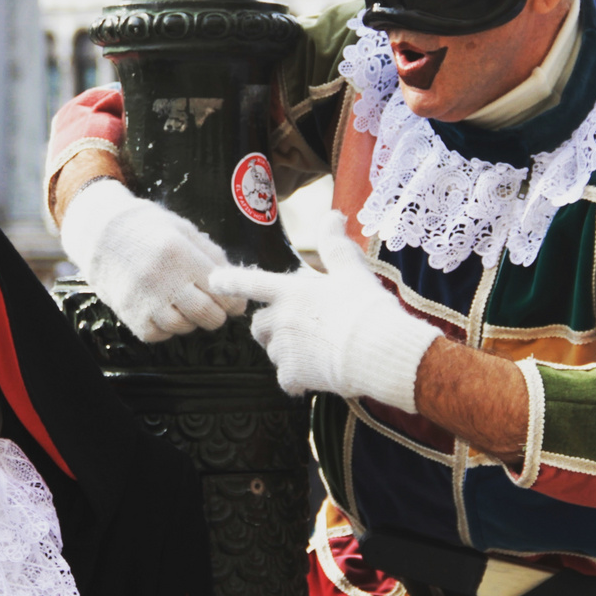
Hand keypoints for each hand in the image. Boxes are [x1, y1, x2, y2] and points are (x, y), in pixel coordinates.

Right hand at [60, 179, 246, 341]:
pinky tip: (163, 308)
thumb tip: (235, 284)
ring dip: (191, 320)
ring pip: (185, 328)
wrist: (100, 234)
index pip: (222, 291)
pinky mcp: (131, 317)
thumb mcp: (183, 230)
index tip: (233, 302)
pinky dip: (167, 327)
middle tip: (212, 306)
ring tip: (183, 303)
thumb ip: (212, 256)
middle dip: (217, 314)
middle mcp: (162, 280)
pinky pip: (161, 334)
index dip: (234, 300)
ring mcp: (144, 301)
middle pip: (208, 315)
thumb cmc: (147, 229)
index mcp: (179, 254)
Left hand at [210, 211, 440, 411]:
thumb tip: (332, 215)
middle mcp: (281, 318)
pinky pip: (286, 379)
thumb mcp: (352, 270)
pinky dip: (298, 380)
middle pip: (258, 326)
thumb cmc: (368, 307)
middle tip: (296, 329)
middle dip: (269, 328)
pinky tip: (317, 376)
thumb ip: (335, 245)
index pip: (251, 283)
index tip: (214, 281)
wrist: (381, 351)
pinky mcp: (293, 374)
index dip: (231, 281)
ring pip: (273, 352)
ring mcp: (285, 348)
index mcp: (290, 291)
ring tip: (316, 352)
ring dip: (286, 353)